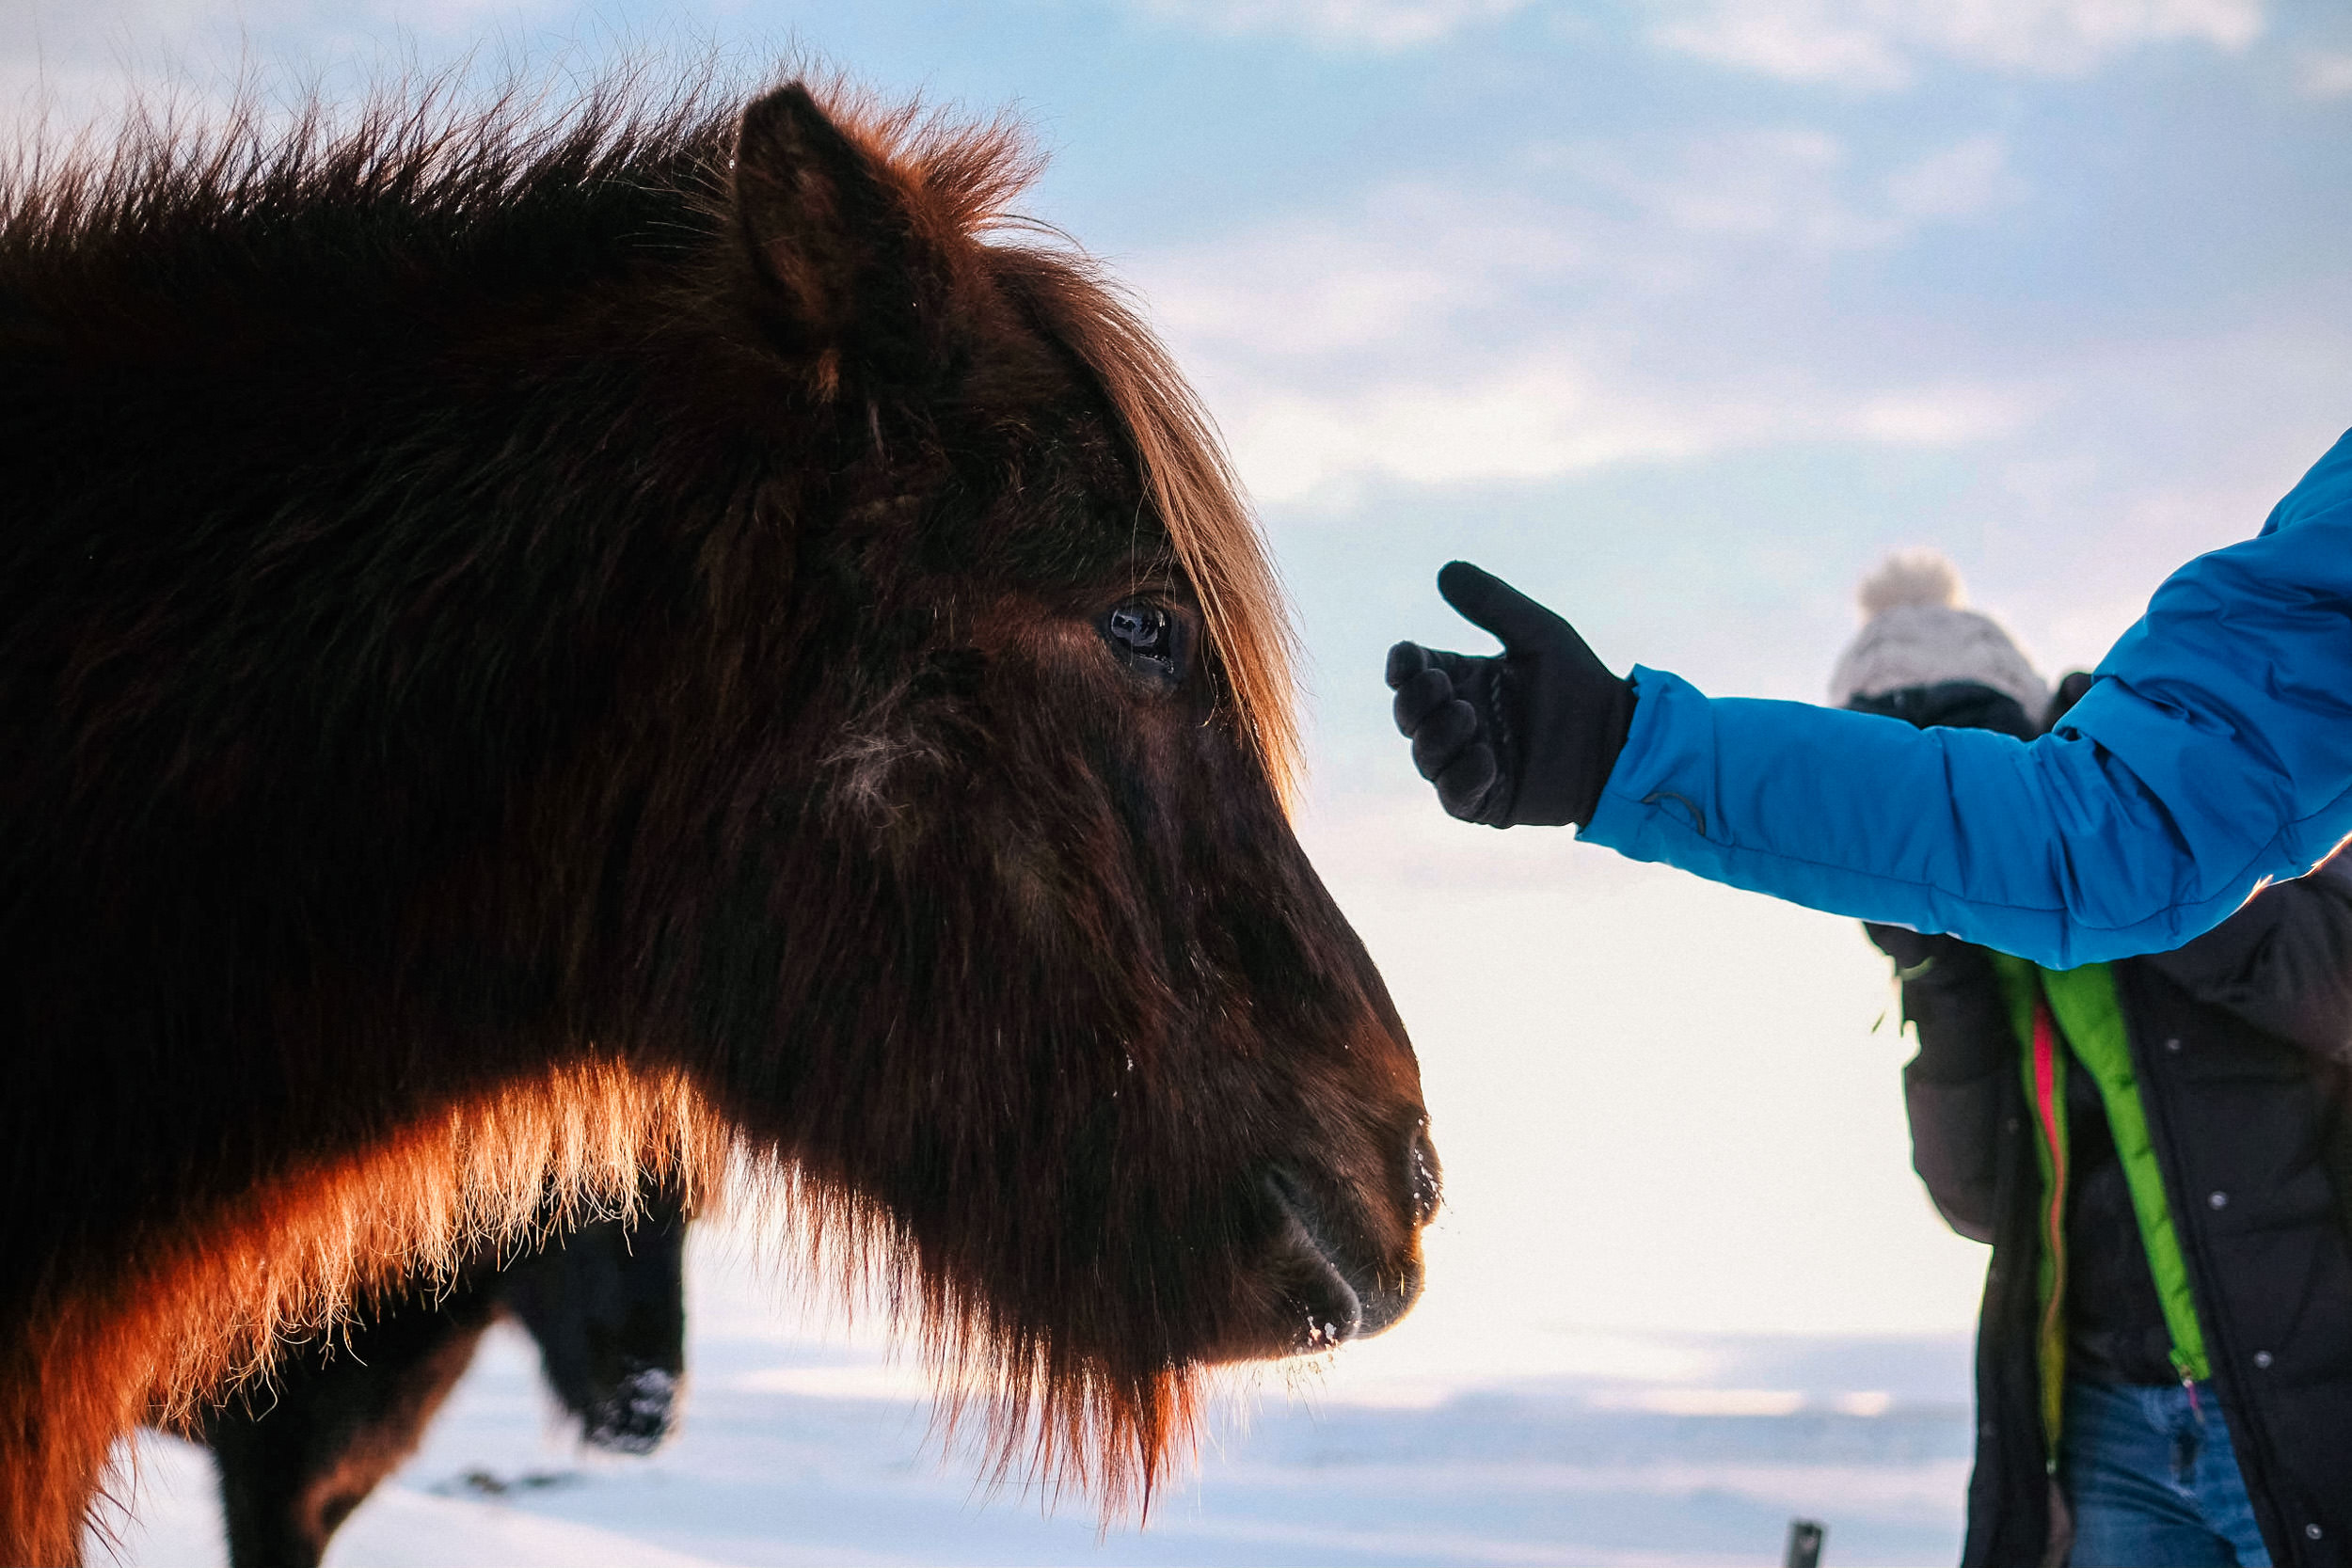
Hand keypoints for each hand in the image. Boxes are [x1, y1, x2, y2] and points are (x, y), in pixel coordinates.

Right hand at [1385, 561, 1634, 827]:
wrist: (1619, 741)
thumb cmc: (1580, 684)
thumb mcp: (1539, 634)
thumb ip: (1494, 604)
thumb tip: (1445, 570)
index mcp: (1462, 679)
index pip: (1411, 672)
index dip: (1402, 666)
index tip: (1409, 657)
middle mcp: (1457, 721)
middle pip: (1409, 715)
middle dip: (1414, 701)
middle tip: (1443, 686)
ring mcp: (1466, 762)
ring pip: (1425, 756)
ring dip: (1437, 736)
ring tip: (1468, 717)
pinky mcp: (1485, 801)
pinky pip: (1454, 794)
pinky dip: (1462, 777)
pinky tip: (1487, 759)